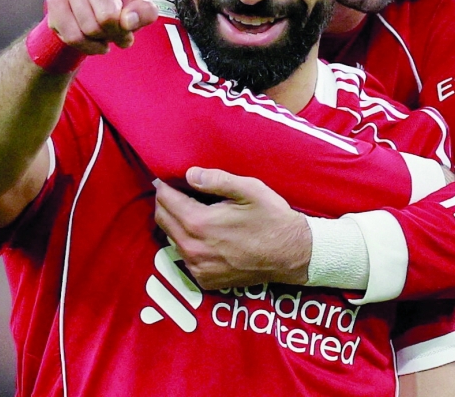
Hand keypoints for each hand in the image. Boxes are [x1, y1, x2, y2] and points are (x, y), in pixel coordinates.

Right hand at [46, 0, 158, 54]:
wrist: (95, 16)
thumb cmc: (123, 8)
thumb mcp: (141, 10)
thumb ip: (143, 13)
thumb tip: (126, 21)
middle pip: (107, 18)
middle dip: (116, 33)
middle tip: (119, 30)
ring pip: (89, 29)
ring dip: (101, 40)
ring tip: (105, 33)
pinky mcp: (53, 0)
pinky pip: (72, 36)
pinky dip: (87, 46)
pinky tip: (93, 40)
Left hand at [154, 167, 311, 289]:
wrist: (292, 255)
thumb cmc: (272, 219)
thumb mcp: (249, 190)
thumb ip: (216, 180)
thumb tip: (189, 174)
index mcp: (199, 223)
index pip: (165, 200)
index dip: (165, 185)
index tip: (168, 177)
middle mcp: (192, 249)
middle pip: (162, 220)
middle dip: (166, 202)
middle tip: (179, 191)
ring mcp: (197, 268)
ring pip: (171, 239)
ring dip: (175, 223)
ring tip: (192, 210)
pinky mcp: (205, 280)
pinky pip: (185, 257)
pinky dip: (187, 242)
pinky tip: (205, 234)